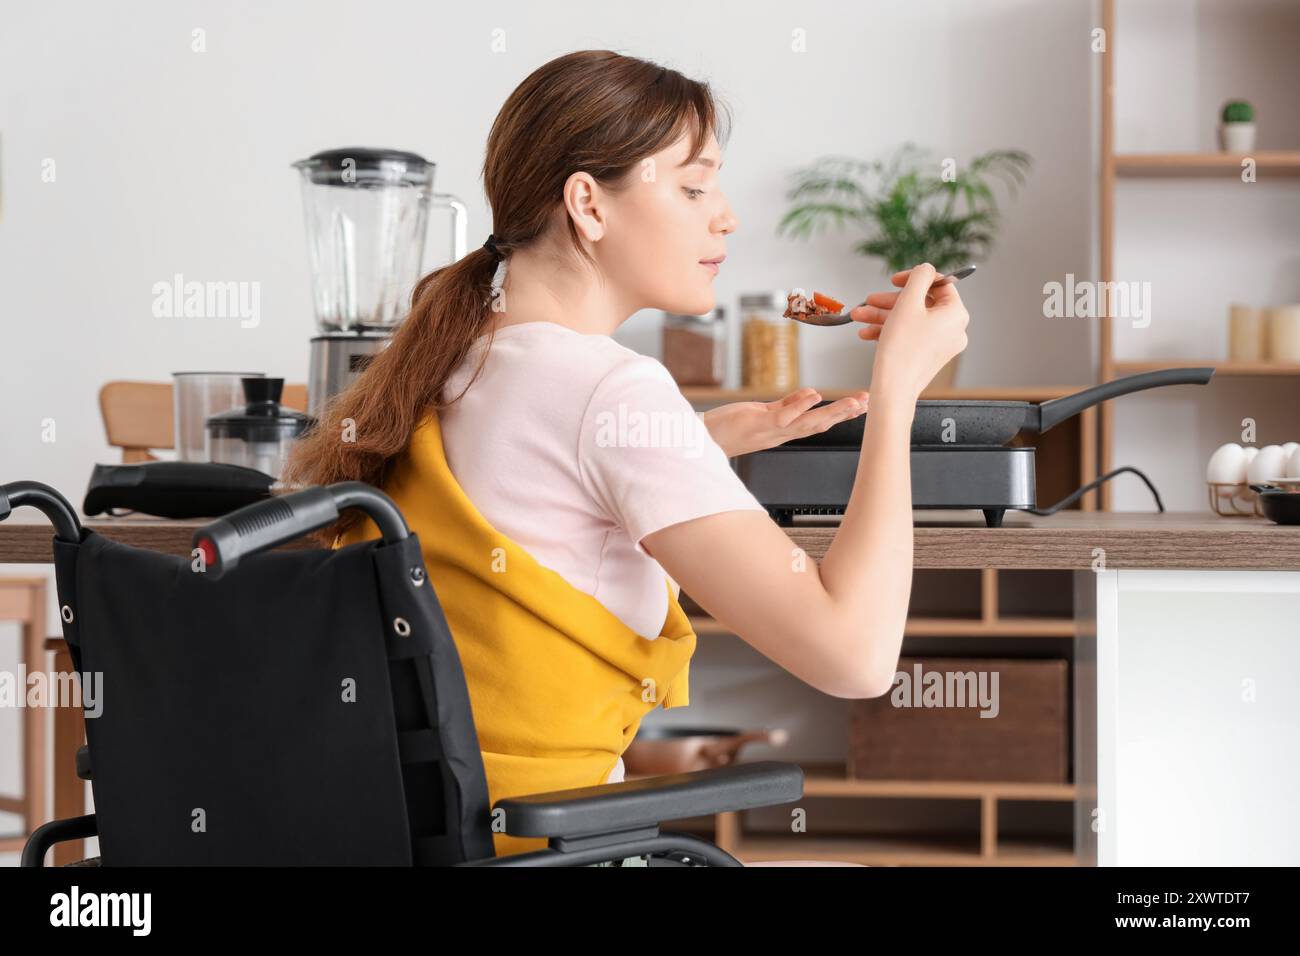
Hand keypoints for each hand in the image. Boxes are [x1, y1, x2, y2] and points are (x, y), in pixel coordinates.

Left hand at [701, 387, 868, 457]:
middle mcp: (781, 433)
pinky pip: (783, 416)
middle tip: (869, 403)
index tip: (864, 405)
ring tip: (854, 402)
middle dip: (846, 414)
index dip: (842, 415)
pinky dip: (799, 405)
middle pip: (819, 424)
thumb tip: (809, 395)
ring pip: (807, 422)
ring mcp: (770, 430)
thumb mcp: (763, 414)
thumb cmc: (728, 427)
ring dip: (832, 412)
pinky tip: (815, 394)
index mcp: (784, 430)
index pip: (818, 422)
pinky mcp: (757, 424)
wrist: (700, 441)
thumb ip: (786, 406)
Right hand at [849, 263, 968, 402]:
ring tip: (859, 317)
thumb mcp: (908, 303)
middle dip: (890, 301)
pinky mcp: (927, 356)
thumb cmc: (901, 348)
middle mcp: (953, 330)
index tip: (893, 280)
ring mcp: (941, 345)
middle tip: (869, 300)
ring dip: (883, 316)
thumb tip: (926, 268)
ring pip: (910, 320)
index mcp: (956, 315)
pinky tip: (867, 333)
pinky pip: (909, 335)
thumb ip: (918, 278)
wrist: (893, 389)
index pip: (939, 285)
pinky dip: (889, 331)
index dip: (914, 278)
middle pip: (921, 304)